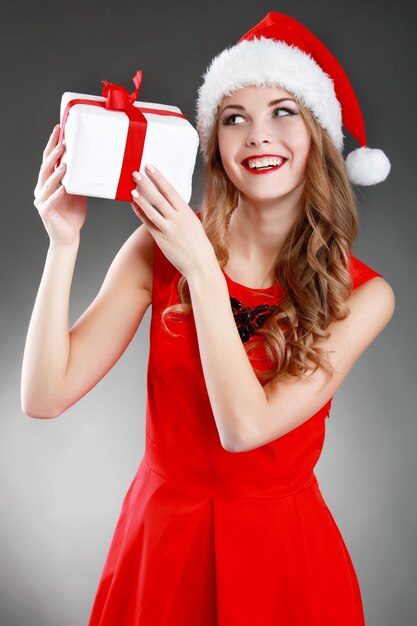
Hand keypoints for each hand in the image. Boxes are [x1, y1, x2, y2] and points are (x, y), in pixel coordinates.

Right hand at [34, 124, 86, 244]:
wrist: (69, 235)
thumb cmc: (73, 213)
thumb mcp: (78, 191)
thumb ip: (78, 178)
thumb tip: (90, 162)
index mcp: (48, 181)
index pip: (49, 159)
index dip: (53, 144)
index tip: (59, 129)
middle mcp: (41, 188)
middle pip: (45, 167)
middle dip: (54, 154)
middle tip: (63, 143)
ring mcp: (41, 200)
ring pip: (46, 183)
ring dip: (55, 173)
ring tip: (64, 164)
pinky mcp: (45, 212)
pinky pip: (50, 201)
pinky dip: (56, 194)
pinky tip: (63, 189)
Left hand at [131, 165, 216, 279]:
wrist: (200, 264)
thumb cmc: (198, 244)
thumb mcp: (193, 223)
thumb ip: (181, 212)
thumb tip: (169, 202)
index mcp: (186, 212)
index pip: (170, 190)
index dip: (159, 178)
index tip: (150, 168)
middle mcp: (177, 219)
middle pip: (158, 197)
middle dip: (146, 184)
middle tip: (136, 173)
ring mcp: (168, 229)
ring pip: (151, 210)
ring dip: (141, 198)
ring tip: (132, 188)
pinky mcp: (161, 239)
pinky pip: (148, 224)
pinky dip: (140, 213)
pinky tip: (134, 205)